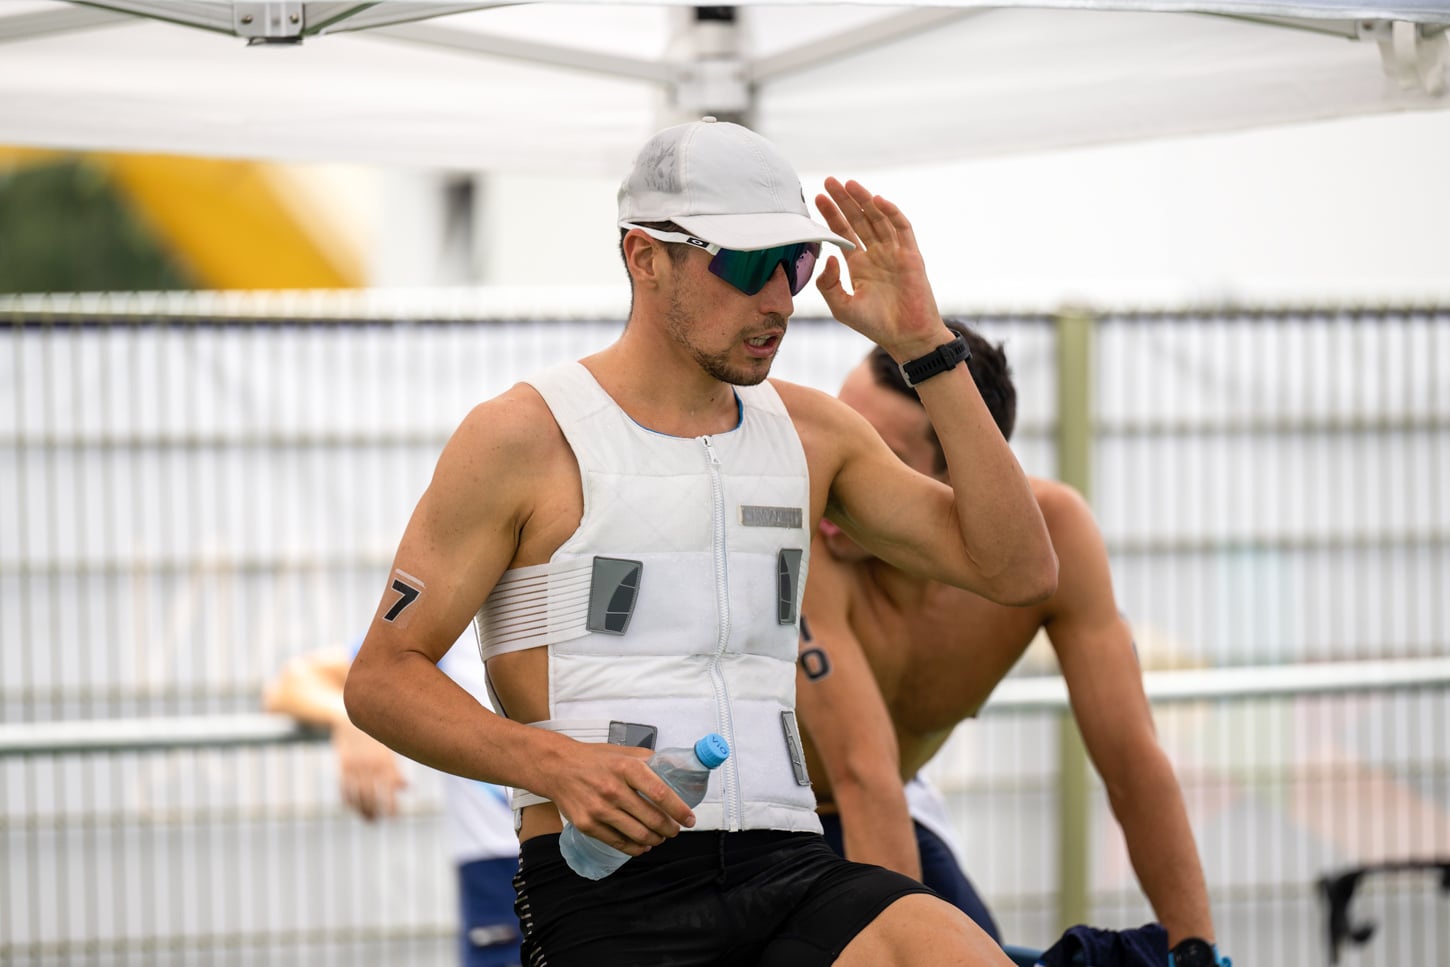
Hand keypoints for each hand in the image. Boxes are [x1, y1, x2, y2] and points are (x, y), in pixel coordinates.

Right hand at [331, 718, 406, 820]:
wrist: (351, 720)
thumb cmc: (376, 738)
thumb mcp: (389, 750)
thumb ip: (396, 771)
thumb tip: (408, 789)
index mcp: (385, 761)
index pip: (389, 789)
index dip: (391, 805)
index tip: (394, 818)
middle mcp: (370, 765)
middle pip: (372, 795)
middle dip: (376, 811)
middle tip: (379, 822)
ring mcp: (354, 766)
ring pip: (358, 795)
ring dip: (363, 810)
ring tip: (370, 820)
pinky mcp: (342, 766)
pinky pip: (344, 788)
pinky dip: (348, 801)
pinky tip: (354, 808)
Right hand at [543, 741, 695, 855]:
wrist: (557, 767)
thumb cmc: (593, 759)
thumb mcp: (623, 752)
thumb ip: (648, 760)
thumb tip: (675, 767)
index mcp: (626, 768)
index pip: (660, 793)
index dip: (679, 810)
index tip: (689, 819)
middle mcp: (613, 789)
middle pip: (652, 818)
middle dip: (670, 829)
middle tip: (675, 830)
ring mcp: (599, 809)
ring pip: (638, 834)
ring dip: (656, 839)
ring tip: (661, 837)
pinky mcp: (588, 825)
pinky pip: (618, 843)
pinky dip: (636, 848)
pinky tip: (643, 845)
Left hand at [813, 177, 947, 360]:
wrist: (906, 338)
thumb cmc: (875, 325)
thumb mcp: (842, 306)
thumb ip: (828, 284)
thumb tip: (828, 257)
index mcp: (859, 265)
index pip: (843, 233)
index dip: (831, 215)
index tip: (817, 198)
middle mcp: (876, 254)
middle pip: (858, 220)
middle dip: (844, 201)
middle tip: (830, 181)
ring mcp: (894, 253)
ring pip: (878, 219)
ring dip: (864, 201)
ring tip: (849, 184)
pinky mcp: (911, 255)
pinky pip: (902, 229)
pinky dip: (892, 213)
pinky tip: (878, 201)